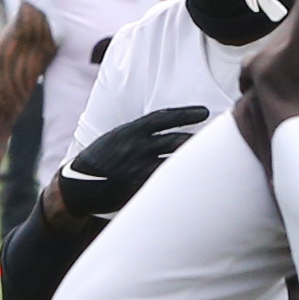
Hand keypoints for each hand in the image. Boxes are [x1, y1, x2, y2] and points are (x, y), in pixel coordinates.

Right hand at [54, 104, 210, 227]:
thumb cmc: (98, 161)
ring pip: (175, 161)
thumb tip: (164, 128)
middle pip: (176, 140)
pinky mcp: (141, 186)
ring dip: (194, 159)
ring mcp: (139, 168)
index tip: (204, 112)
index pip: (163, 118)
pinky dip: (182, 177)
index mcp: (128, 132)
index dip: (186, 114)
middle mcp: (135, 147)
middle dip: (199, 137)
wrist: (78, 187)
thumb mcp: (113, 139)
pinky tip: (196, 177)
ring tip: (212, 157)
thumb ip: (137, 134)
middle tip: (220, 135)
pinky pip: (168, 180)